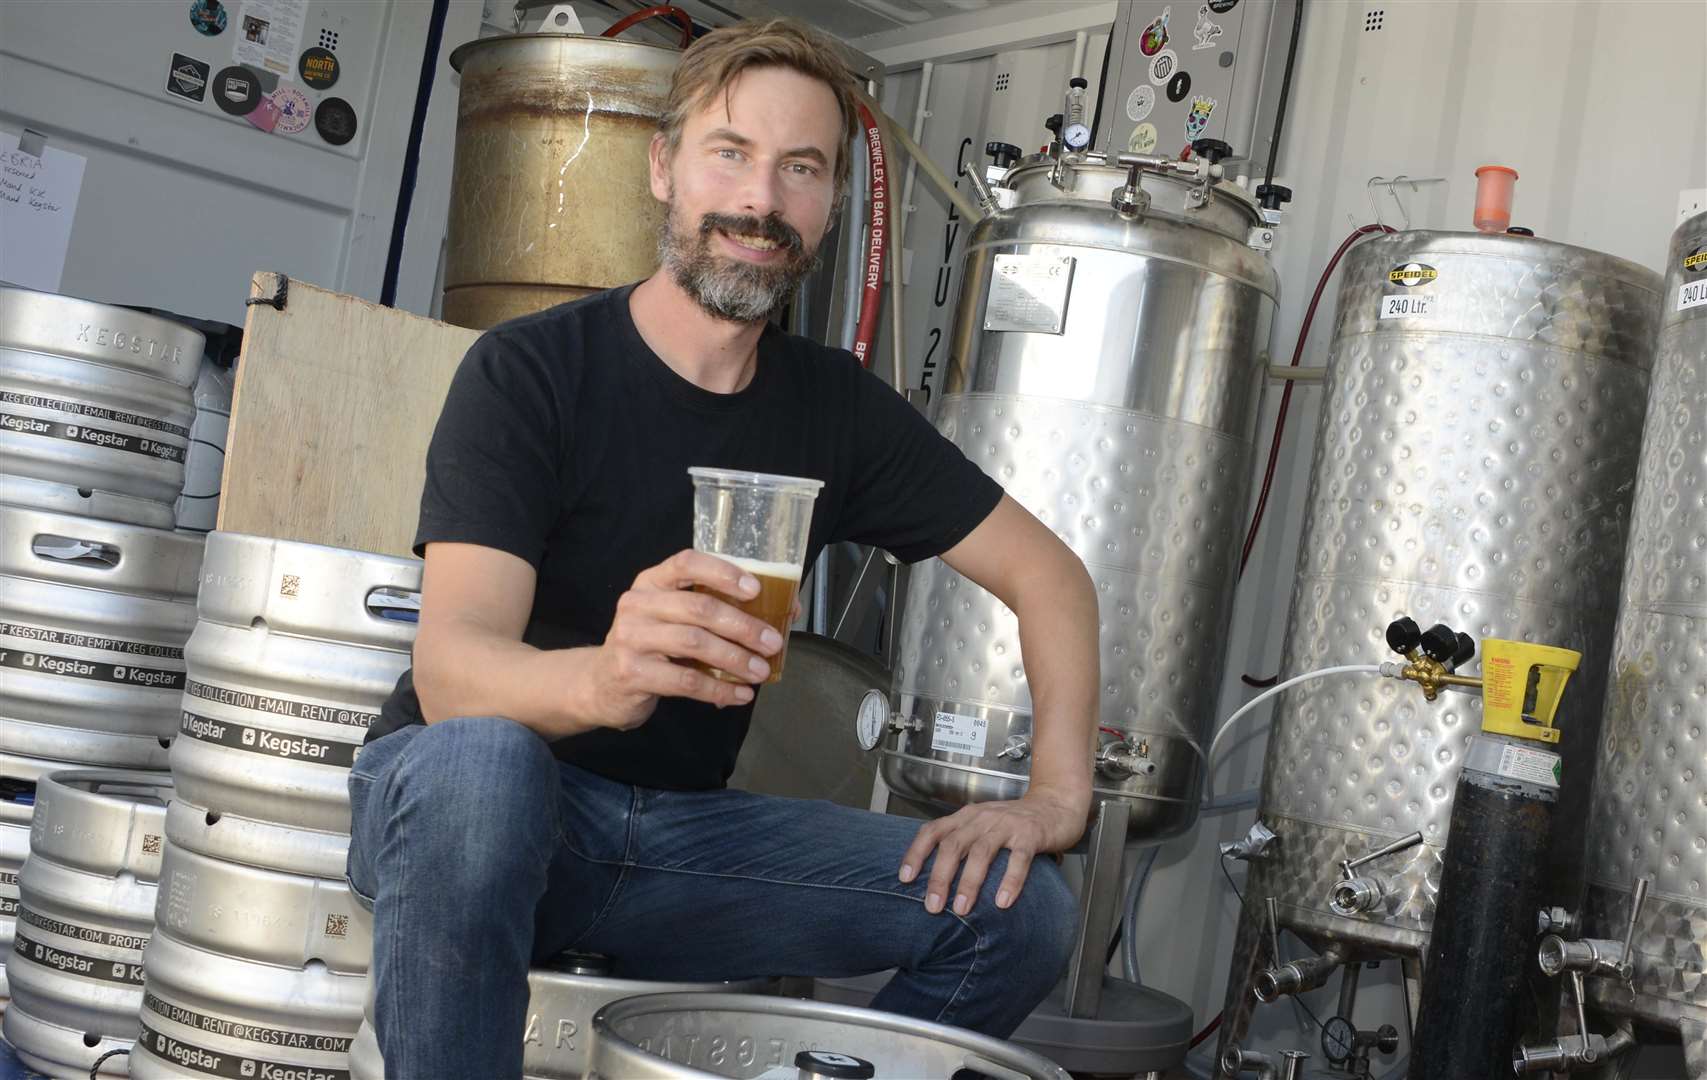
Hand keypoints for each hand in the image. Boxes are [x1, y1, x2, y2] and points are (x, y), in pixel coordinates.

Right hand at [582, 549, 784, 729]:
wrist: (600, 683)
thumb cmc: (650, 646)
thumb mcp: (673, 619)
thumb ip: (715, 611)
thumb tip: (783, 612)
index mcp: (652, 582)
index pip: (686, 563)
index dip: (723, 572)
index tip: (755, 589)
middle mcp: (638, 604)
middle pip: (699, 608)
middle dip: (743, 626)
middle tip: (772, 642)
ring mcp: (631, 638)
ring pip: (694, 643)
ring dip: (735, 659)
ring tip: (760, 671)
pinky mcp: (632, 673)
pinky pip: (685, 681)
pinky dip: (719, 689)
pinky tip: (740, 694)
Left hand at [898, 789, 1087, 915]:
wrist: (1056, 803)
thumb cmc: (1015, 821)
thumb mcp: (983, 826)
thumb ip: (963, 844)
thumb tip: (936, 881)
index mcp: (966, 817)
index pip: (933, 831)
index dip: (916, 853)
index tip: (905, 879)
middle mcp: (982, 818)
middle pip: (953, 845)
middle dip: (940, 877)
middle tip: (932, 906)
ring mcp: (1007, 825)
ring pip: (981, 852)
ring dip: (969, 883)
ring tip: (961, 909)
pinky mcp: (1031, 835)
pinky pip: (1018, 859)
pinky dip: (1009, 880)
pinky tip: (1002, 901)